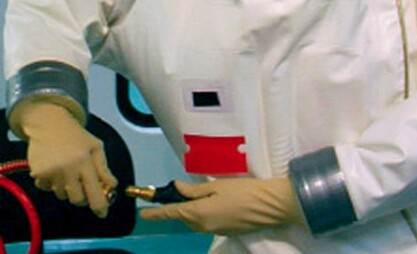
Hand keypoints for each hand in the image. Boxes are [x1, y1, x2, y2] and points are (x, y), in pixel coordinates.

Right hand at [12, 101, 116, 217]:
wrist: (49, 125)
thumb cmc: (76, 136)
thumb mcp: (96, 147)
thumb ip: (104, 168)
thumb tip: (112, 186)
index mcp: (85, 162)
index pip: (94, 191)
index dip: (99, 205)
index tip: (103, 213)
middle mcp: (68, 169)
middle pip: (77, 199)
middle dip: (83, 197)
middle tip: (84, 186)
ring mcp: (51, 172)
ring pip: (62, 195)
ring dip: (68, 189)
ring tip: (69, 171)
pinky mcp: (38, 174)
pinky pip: (48, 189)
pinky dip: (53, 184)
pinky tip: (56, 169)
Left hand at [140, 177, 304, 235]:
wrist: (271, 206)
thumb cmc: (245, 191)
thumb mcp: (218, 185)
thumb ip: (195, 190)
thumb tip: (177, 189)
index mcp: (198, 213)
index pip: (171, 213)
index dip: (156, 212)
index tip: (144, 213)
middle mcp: (203, 226)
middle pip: (184, 218)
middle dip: (179, 208)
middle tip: (180, 193)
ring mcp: (215, 231)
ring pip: (196, 221)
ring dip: (193, 211)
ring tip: (201, 197)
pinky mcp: (227, 232)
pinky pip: (208, 224)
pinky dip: (206, 215)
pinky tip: (217, 205)